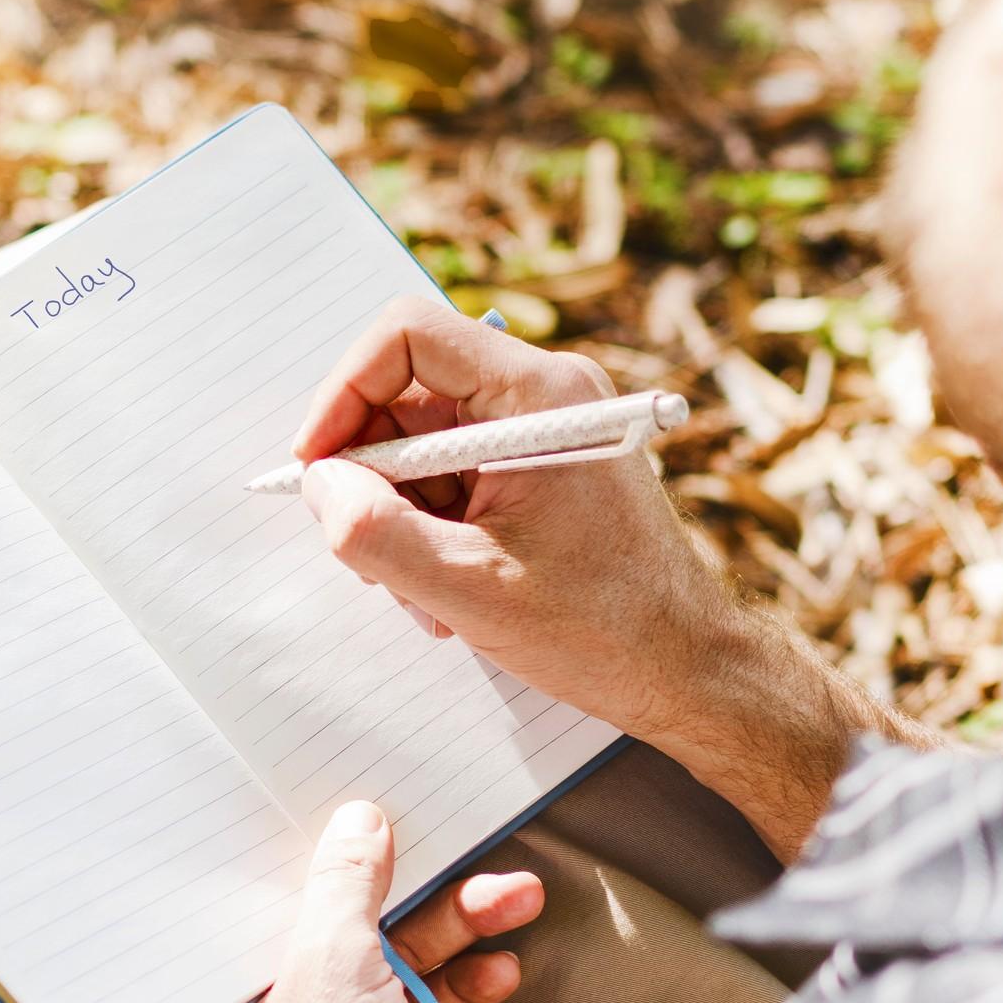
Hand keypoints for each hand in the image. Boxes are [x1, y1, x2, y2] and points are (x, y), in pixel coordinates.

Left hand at [190, 800, 538, 1002]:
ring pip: (397, 968)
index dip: (346, 849)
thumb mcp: (331, 960)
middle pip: (358, 924)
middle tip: (500, 871)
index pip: (290, 886)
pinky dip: (459, 993)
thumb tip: (357, 820)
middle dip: (435, 896)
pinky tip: (499, 975)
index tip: (399, 816)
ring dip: (460, 938)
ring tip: (519, 905)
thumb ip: (346, 885)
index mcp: (237, 972)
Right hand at [293, 298, 740, 732]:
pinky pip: (455, 473)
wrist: (686, 668)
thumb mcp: (468, 589)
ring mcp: (546, 428)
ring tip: (422, 593)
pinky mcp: (543, 465)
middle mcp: (546, 393)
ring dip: (401, 515)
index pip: (407, 334)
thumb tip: (319, 486)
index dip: (344, 392)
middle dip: (371, 474)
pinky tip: (448, 590)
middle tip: (366, 553)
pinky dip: (433, 526)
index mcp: (539, 395)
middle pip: (409, 393)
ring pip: (425, 441)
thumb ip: (375, 533)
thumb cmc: (603, 629)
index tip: (316, 465)